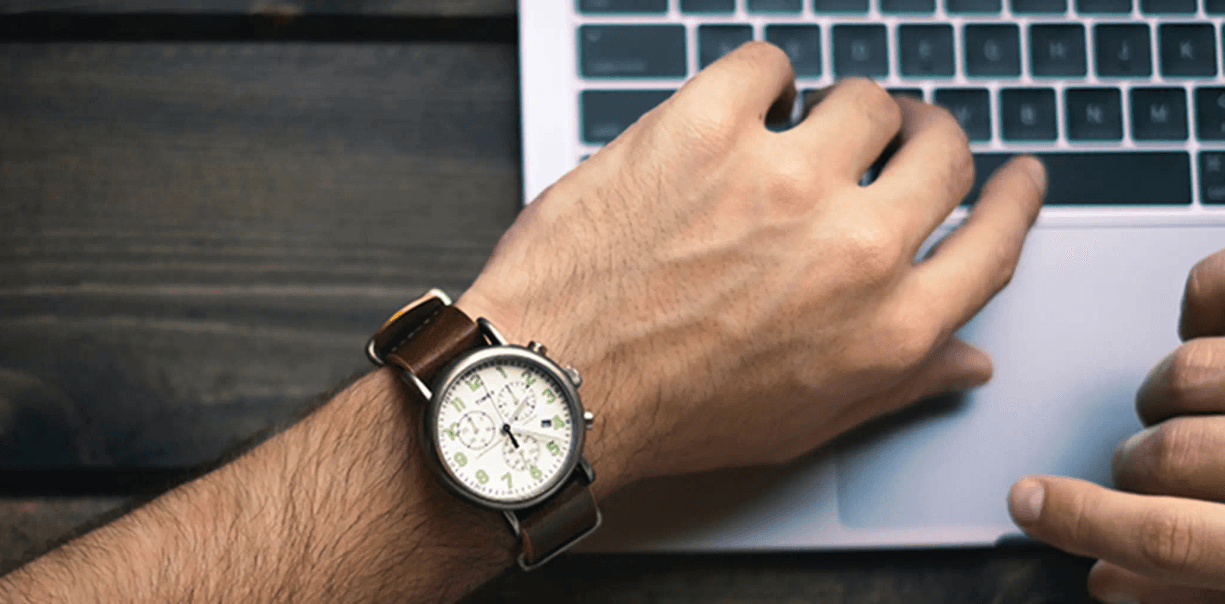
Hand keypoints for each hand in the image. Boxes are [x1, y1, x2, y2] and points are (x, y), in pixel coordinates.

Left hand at [454, 41, 1047, 490]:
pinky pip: (767, 65)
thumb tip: (966, 358)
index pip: (995, 240)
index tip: (1014, 175)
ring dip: (838, 111)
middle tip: (897, 138)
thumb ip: (897, 383)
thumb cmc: (668, 412)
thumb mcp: (803, 422)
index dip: (1014, 198)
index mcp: (888, 325)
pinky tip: (737, 110)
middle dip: (926, 138)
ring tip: (796, 133)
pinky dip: (758, 81)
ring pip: (862, 98)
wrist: (555, 386)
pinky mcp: (705, 130)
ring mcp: (781, 180)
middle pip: (942, 152)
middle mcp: (852, 248)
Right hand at [1009, 248, 1224, 603]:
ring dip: (1171, 392)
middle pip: (1163, 456)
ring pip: (1187, 375)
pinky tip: (1205, 328)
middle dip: (1138, 466)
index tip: (1029, 503)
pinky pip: (1218, 286)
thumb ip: (1190, 584)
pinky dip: (1202, 297)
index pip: (1170, 540)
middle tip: (1146, 469)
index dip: (1088, 526)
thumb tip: (1104, 583)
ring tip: (1191, 407)